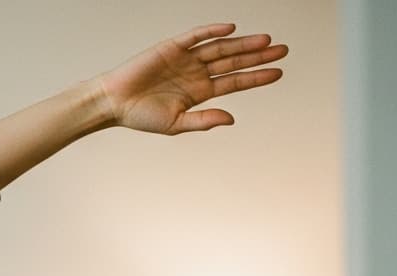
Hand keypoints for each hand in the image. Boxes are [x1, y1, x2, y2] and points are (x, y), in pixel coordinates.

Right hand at [94, 23, 287, 133]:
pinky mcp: (171, 47)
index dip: (256, 77)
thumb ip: (204, 121)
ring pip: (220, 47)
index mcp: (200, 92)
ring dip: (242, 43)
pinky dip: (212, 31)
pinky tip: (230, 29)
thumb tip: (231, 118)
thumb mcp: (176, 124)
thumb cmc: (141, 117)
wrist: (114, 103)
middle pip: (233, 61)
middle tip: (282, 50)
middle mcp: (196, 72)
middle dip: (258, 56)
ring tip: (265, 40)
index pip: (235, 81)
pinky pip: (195, 37)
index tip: (278, 72)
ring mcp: (185, 58)